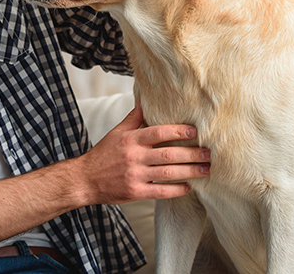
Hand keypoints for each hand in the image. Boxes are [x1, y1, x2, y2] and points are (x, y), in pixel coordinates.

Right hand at [77, 105, 210, 204]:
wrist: (85, 179)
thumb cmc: (103, 154)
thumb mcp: (117, 132)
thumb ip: (134, 118)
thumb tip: (146, 99)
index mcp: (130, 140)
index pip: (158, 132)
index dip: (178, 130)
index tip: (195, 131)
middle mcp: (134, 157)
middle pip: (168, 154)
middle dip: (191, 154)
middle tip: (208, 153)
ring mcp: (135, 175)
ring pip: (168, 173)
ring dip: (190, 172)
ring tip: (205, 170)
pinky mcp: (136, 192)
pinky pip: (161, 192)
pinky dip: (177, 190)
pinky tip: (189, 187)